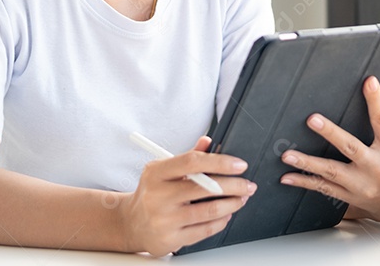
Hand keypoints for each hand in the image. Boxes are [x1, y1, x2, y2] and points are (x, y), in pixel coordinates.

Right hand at [118, 136, 255, 255]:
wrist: (131, 223)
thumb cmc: (153, 193)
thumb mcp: (163, 170)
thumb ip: (188, 156)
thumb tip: (208, 140)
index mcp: (156, 173)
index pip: (192, 162)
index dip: (220, 162)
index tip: (240, 165)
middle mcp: (158, 196)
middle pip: (205, 187)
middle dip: (234, 186)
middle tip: (248, 185)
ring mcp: (163, 220)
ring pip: (209, 211)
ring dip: (232, 204)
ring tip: (241, 199)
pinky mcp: (170, 239)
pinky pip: (204, 230)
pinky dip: (221, 221)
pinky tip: (226, 215)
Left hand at [279, 76, 379, 221]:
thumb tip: (369, 95)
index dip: (376, 101)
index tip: (369, 82)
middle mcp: (376, 167)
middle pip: (351, 147)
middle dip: (331, 133)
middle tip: (312, 120)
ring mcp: (361, 184)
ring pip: (331, 171)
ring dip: (307, 162)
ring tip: (288, 155)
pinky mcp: (348, 196)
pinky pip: (323, 188)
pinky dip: (304, 181)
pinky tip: (288, 176)